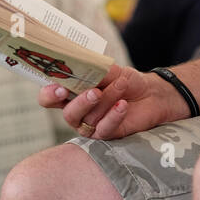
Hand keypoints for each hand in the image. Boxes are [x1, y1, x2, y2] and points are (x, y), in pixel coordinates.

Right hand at [38, 63, 182, 140]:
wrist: (151, 94)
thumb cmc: (124, 81)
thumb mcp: (108, 70)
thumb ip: (91, 69)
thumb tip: (79, 64)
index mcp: (70, 93)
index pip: (49, 98)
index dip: (49, 95)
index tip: (60, 88)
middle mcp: (77, 112)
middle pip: (68, 114)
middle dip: (81, 103)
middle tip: (95, 92)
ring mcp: (91, 126)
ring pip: (90, 119)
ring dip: (107, 100)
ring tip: (121, 86)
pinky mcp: (107, 135)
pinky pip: (105, 129)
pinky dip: (114, 115)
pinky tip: (123, 105)